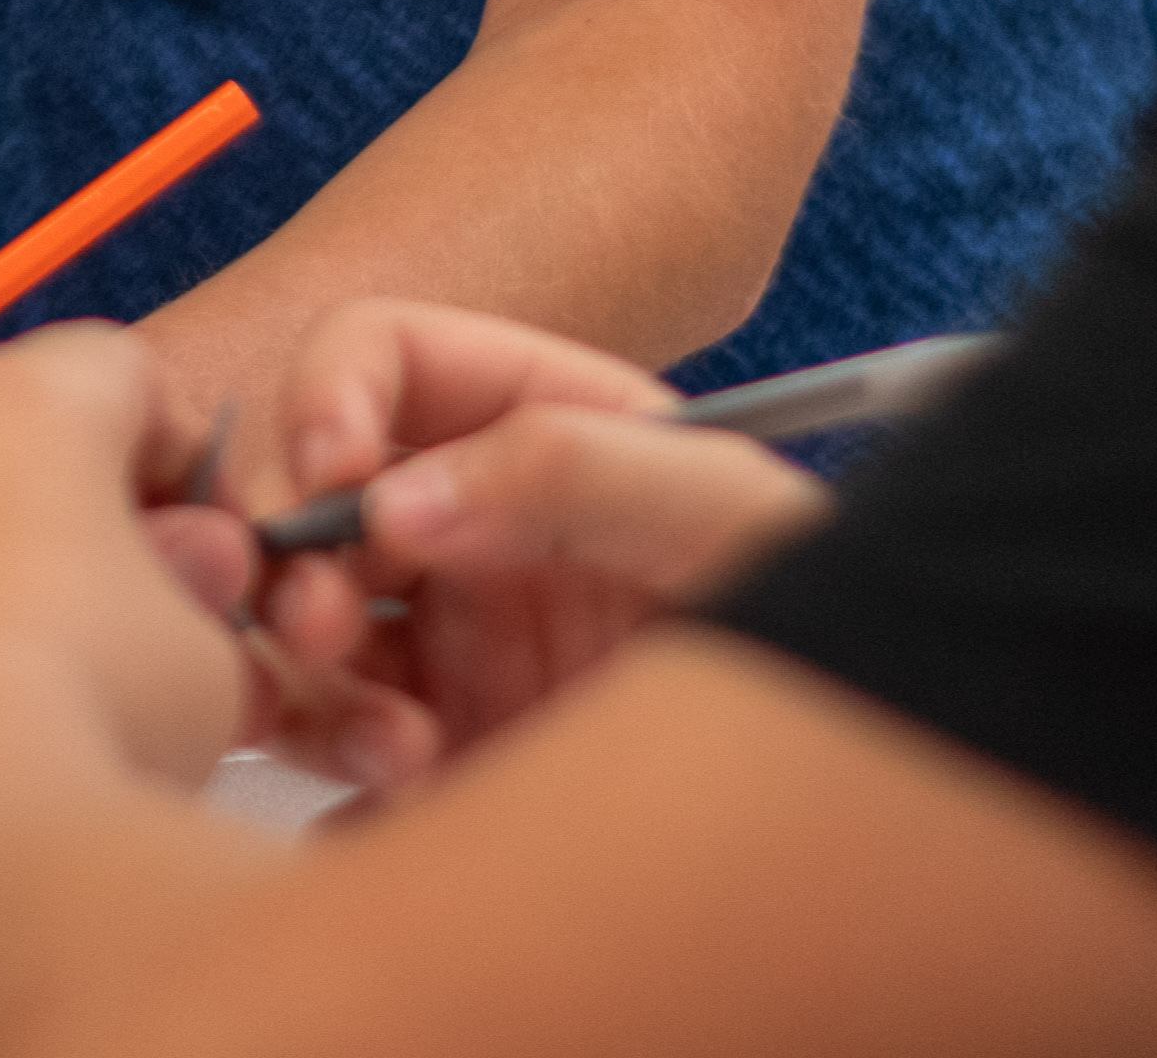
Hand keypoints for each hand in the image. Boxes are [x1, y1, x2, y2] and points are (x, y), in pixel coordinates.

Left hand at [0, 325, 247, 794]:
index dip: (175, 457)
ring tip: (33, 696)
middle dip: (67, 518)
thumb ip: (204, 599)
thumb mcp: (206, 656)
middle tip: (126, 619)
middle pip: (1, 445)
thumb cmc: (74, 714)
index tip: (202, 537)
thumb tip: (200, 585)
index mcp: (26, 406)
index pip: (120, 376)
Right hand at [163, 299, 831, 792]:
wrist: (873, 774)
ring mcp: (444, 642)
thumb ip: (564, 470)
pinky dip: (346, 783)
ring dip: (312, 686)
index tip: (330, 475)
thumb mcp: (718, 507)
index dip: (326, 397)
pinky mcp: (444, 754)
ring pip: (298, 637)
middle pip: (300, 501)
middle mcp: (461, 523)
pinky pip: (339, 763)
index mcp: (520, 421)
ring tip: (399, 748)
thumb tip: (389, 501)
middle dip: (283, 558)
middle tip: (319, 628)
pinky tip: (421, 798)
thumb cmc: (821, 608)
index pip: (374, 358)